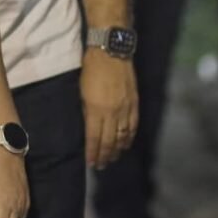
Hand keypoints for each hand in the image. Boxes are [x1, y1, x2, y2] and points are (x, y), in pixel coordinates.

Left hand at [81, 51, 137, 168]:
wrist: (112, 52)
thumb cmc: (91, 70)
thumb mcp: (82, 92)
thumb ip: (87, 112)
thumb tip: (89, 127)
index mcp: (96, 110)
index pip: (95, 138)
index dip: (93, 153)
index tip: (91, 163)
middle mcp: (113, 113)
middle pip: (110, 141)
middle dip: (105, 155)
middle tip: (101, 165)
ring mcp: (126, 109)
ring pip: (123, 136)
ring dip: (117, 150)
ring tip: (112, 158)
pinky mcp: (135, 103)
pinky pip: (133, 126)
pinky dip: (129, 138)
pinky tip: (125, 144)